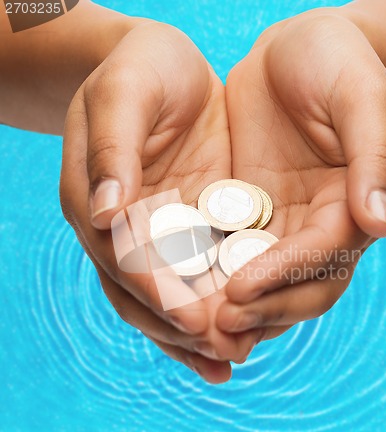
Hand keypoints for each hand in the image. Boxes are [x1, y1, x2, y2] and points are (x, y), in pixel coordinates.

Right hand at [60, 22, 253, 383]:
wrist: (164, 69)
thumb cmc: (140, 70)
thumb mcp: (125, 94)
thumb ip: (113, 149)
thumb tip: (106, 215)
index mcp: (97, 201)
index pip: (125, 258)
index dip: (159, 291)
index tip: (197, 319)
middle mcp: (122, 229)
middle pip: (144, 293)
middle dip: (183, 327)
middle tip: (226, 352)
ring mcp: (156, 234)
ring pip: (170, 296)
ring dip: (198, 333)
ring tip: (232, 358)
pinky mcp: (188, 229)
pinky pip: (198, 277)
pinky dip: (214, 309)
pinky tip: (238, 335)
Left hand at [217, 11, 385, 348]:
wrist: (296, 51)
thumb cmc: (336, 63)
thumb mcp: (363, 99)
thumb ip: (375, 158)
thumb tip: (378, 224)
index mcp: (355, 206)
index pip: (324, 256)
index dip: (284, 276)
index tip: (240, 288)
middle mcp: (321, 226)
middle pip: (300, 286)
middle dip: (262, 309)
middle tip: (218, 327)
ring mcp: (284, 224)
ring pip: (265, 283)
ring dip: (237, 311)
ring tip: (198, 329)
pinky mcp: (249, 215)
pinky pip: (231, 254)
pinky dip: (213, 279)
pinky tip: (184, 294)